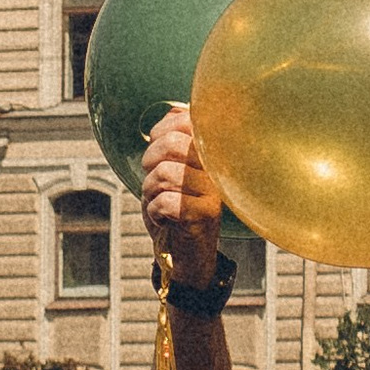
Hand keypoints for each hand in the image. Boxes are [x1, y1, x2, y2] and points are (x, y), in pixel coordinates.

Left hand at [141, 103, 224, 292]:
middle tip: (153, 179)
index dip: (160, 132)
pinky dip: (154, 212)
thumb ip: (172, 140)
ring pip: (164, 173)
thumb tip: (171, 113)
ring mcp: (215, 191)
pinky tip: (165, 220)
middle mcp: (219, 168)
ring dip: (150, 191)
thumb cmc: (175, 210)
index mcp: (212, 152)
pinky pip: (165, 201)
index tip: (156, 148)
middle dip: (150, 161)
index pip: (186, 119)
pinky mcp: (205, 215)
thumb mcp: (171, 170)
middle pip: (173, 143)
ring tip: (161, 203)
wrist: (184, 256)